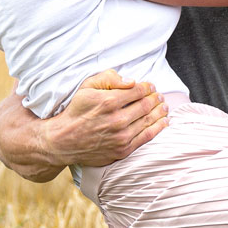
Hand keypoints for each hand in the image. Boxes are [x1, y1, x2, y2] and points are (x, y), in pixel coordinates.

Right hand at [0, 70, 168, 181]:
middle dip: (156, 98)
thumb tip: (131, 81)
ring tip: (164, 106)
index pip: (138, 90)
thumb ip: (108, 79)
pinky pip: (147, 137)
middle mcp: (118, 119)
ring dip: (160, 112)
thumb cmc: (76, 111)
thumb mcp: (86, 88)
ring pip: (149, 120)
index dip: (147, 87)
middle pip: (146, 105)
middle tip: (159, 95)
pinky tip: (164, 122)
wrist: (64, 140)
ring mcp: (122, 136)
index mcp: (109, 101)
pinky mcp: (123, 149)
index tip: (150, 86)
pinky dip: (158, 128)